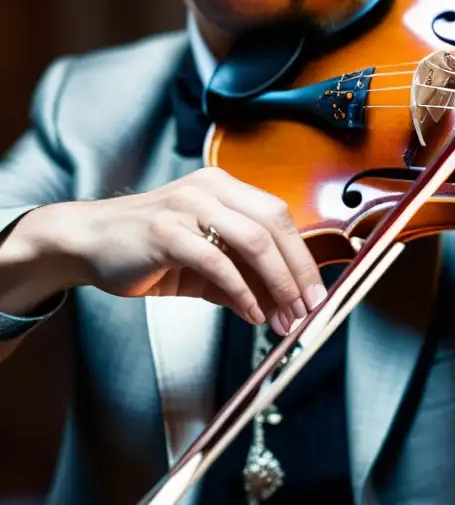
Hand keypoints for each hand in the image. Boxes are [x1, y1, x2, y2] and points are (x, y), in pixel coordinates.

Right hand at [20, 167, 326, 335]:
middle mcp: (210, 188)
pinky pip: (217, 261)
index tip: (317, 293)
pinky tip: (251, 313)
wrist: (86, 242)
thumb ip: (245, 276)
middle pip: (275, 225)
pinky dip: (241, 292)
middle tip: (310, 309)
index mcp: (225, 187)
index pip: (280, 217)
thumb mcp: (207, 262)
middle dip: (298, 272)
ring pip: (254, 241)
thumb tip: (286, 307)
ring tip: (286, 317)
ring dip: (277, 284)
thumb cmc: (150, 250)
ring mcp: (187, 206)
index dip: (303, 257)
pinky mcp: (165, 231)